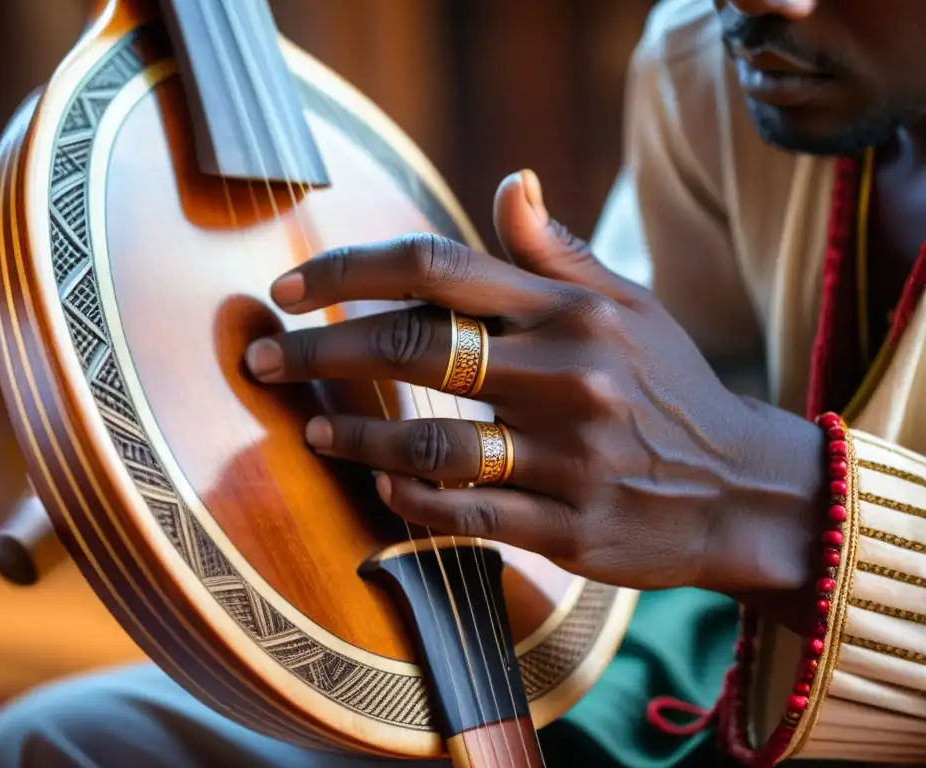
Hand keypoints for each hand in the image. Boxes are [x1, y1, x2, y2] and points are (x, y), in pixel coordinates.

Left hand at [245, 170, 824, 611]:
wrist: (743, 489)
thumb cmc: (670, 387)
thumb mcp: (630, 307)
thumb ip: (556, 252)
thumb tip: (510, 181)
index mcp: (572, 311)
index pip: (436, 268)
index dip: (349, 272)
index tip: (291, 288)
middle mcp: (568, 375)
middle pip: (415, 349)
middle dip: (320, 352)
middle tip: (262, 360)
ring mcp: (568, 458)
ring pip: (431, 443)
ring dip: (358, 433)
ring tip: (314, 427)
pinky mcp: (570, 528)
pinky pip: (466, 515)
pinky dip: (411, 500)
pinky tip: (382, 487)